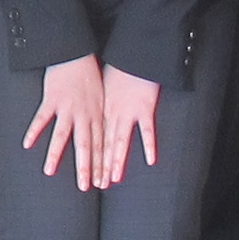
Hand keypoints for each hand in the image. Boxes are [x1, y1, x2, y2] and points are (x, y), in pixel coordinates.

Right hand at [23, 56, 104, 181]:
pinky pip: (42, 118)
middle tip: (85, 187)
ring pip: (61, 135)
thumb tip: (104, 133)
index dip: (101, 165)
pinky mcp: (52, 99)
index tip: (102, 183)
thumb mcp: (102, 96)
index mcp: (97, 115)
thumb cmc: (89, 73)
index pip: (100, 145)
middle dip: (85, 167)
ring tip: (48, 171)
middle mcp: (83, 114)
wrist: (76, 53)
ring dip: (55, 155)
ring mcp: (67, 108)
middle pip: (85, 145)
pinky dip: (34, 130)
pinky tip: (26, 144)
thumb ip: (100, 116)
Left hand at [97, 68, 163, 186]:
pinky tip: (151, 161)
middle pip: (102, 144)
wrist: (130, 54)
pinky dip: (149, 144)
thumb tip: (91, 115)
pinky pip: (147, 129)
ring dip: (115, 160)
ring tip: (112, 179)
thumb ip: (99, 104)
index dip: (89, 159)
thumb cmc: (116, 67)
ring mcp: (126, 112)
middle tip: (93, 185)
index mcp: (99, 110)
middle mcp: (110, 114)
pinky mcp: (143, 107)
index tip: (86, 176)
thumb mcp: (100, 86)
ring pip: (119, 141)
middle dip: (97, 166)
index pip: (93, 140)